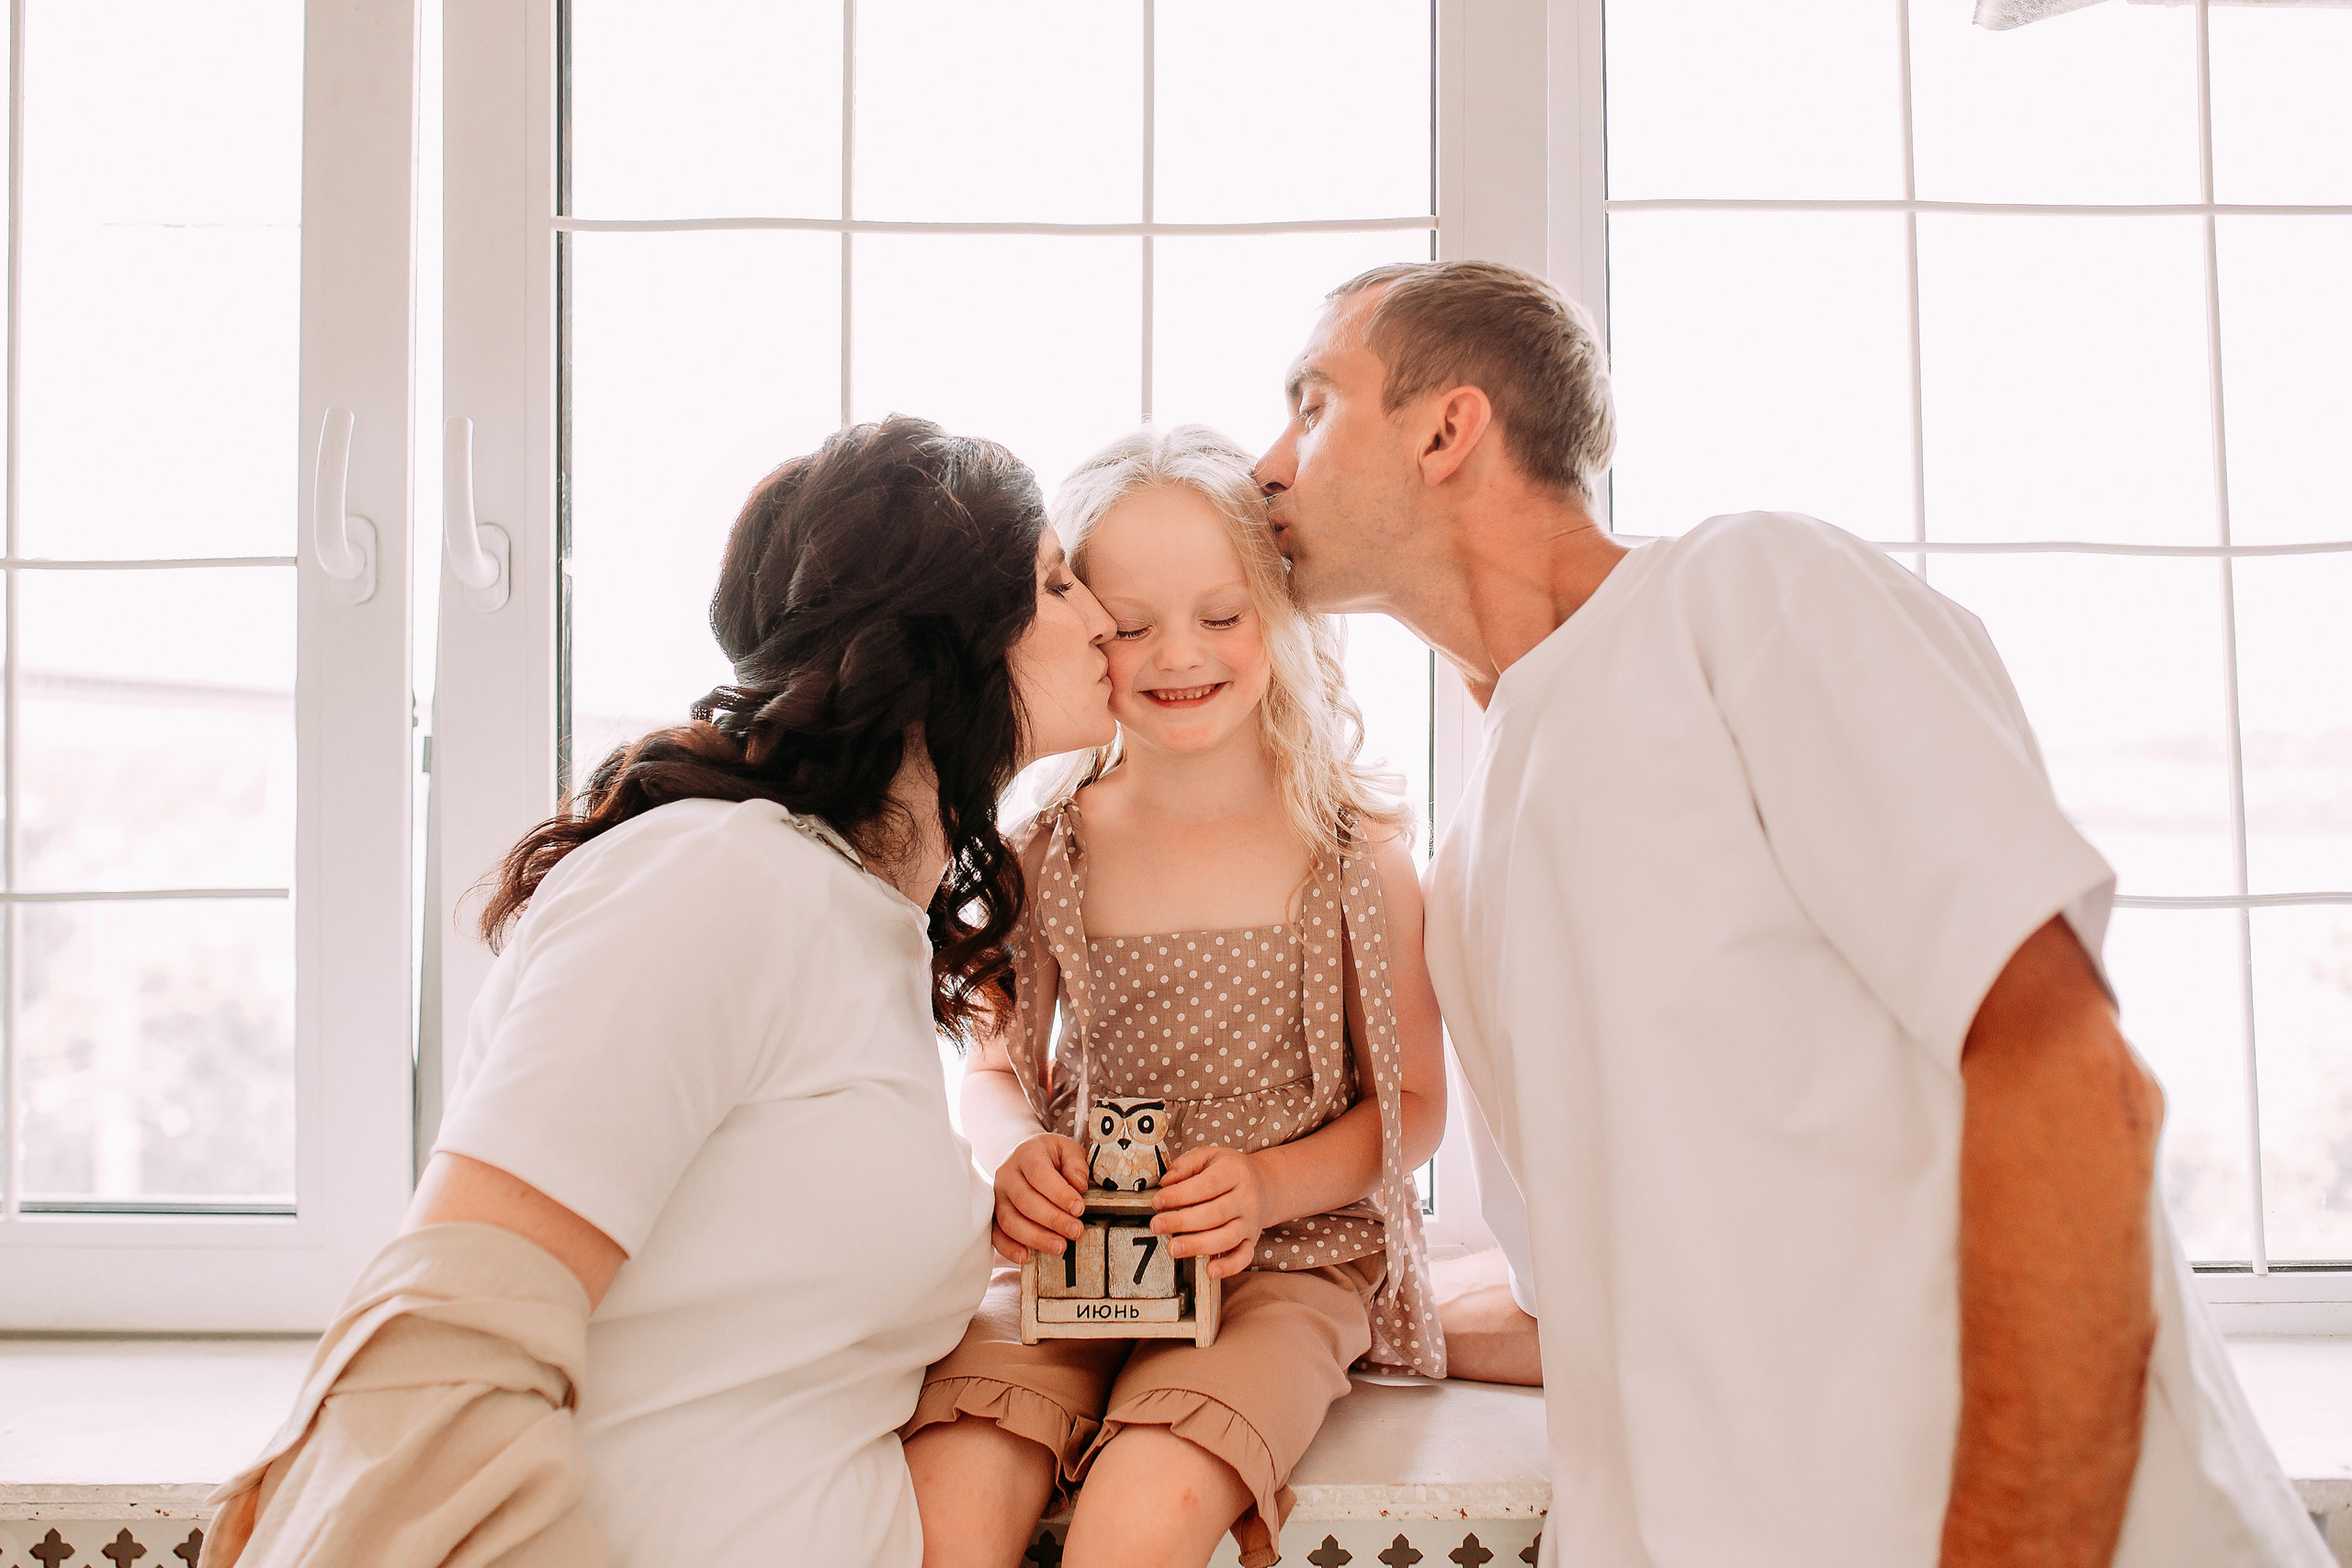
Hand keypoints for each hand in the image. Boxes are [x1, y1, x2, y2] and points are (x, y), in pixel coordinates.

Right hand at [991, 1133, 1090, 1265]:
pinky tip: (1025, 1256)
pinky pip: (996, 1234)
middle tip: (1075, 1231)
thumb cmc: (1052, 1157)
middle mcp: (1007, 1173)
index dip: (1059, 1194)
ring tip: (1060, 1247)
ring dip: (1035, 1237)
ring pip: (1010, 1220)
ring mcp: (997, 1195)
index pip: (1040, 1175)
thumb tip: (1078, 1184)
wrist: (1028, 1158)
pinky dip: (1008, 1248)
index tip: (1079, 1208)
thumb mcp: (1068, 1150)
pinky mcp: (993, 1214)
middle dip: (1052, 1219)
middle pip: (1025, 1200)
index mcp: (1027, 1153)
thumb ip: (1076, 1163)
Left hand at [1150, 1146, 1269, 1279]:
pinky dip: (1228, 1267)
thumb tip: (1165, 1182)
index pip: (1207, 1185)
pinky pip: (1244, 1257)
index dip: (1180, 1194)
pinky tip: (1210, 1270)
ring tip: (1173, 1247)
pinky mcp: (1253, 1240)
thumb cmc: (1230, 1170)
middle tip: (1157, 1225)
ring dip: (1198, 1245)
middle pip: (1215, 1213)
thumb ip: (1185, 1165)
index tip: (1157, 1201)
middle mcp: (1246, 1198)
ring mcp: (1251, 1222)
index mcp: (1235, 1172)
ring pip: (1227, 1238)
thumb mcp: (1210, 1156)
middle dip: (1182, 1221)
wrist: (1266, 1184)